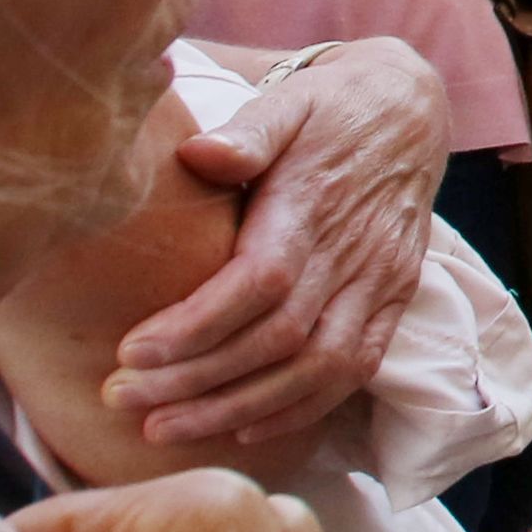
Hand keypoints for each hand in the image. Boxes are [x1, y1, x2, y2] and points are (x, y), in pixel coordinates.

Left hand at [111, 42, 445, 450]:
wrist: (411, 109)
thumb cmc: (329, 108)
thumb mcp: (288, 101)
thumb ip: (248, 132)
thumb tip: (197, 152)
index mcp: (315, 202)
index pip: (259, 281)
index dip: (196, 326)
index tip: (130, 352)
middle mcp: (352, 252)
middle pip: (277, 338)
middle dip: (195, 381)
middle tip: (120, 399)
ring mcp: (379, 282)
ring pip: (315, 368)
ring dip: (238, 409)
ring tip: (164, 430)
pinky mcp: (394, 301)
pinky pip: (354, 371)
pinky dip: (299, 409)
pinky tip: (243, 429)